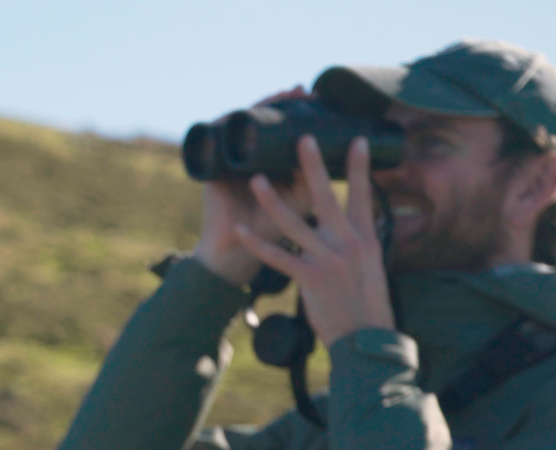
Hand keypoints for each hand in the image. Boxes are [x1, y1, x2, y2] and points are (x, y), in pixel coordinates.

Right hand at [192, 87, 317, 285]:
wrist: (239, 252)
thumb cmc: (273, 229)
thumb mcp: (302, 198)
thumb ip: (318, 177)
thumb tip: (343, 148)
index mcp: (269, 162)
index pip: (282, 127)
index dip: (296, 111)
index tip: (317, 97)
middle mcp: (249, 156)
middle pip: (262, 118)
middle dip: (281, 102)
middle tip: (301, 89)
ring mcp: (229, 159)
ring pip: (242, 121)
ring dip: (261, 106)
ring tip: (281, 95)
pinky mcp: (212, 166)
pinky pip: (216, 135)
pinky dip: (228, 121)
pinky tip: (242, 111)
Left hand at [233, 135, 394, 345]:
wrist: (364, 338)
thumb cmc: (368, 303)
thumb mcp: (371, 265)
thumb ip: (358, 241)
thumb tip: (353, 224)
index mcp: (365, 238)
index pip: (363, 195)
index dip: (359, 167)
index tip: (355, 140)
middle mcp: (347, 243)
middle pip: (326, 197)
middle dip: (313, 166)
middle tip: (303, 138)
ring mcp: (327, 260)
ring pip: (294, 223)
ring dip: (271, 200)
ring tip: (255, 179)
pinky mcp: (308, 279)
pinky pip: (277, 257)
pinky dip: (257, 243)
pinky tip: (241, 230)